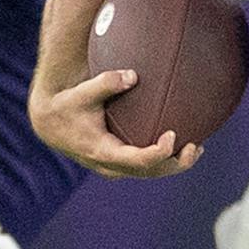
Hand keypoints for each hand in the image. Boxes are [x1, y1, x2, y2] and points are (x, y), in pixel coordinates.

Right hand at [27, 66, 202, 179]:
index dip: (158, 152)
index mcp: (103, 152)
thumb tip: (133, 75)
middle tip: (195, 147)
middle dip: (174, 163)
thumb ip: (106, 83)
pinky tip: (182, 146)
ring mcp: (115, 168)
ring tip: (197, 149)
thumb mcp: (82, 93)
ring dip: (174, 164)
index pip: (137, 160)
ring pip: (150, 173)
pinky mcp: (119, 163)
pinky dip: (164, 160)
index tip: (173, 136)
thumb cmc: (68, 106)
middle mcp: (110, 165)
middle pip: (149, 172)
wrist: (51, 125)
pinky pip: (145, 167)